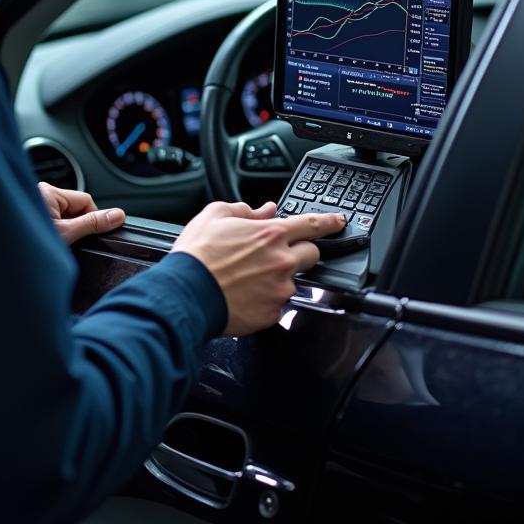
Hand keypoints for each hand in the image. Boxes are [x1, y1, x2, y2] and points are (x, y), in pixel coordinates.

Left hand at [38, 183, 125, 244]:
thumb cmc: (27, 244)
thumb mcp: (66, 234)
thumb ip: (93, 223)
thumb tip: (118, 215)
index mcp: (49, 192)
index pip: (85, 200)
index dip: (92, 219)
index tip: (90, 236)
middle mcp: (41, 195)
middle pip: (75, 209)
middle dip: (75, 227)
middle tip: (69, 242)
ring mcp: (34, 207)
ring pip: (63, 218)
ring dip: (64, 231)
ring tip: (56, 244)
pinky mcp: (30, 219)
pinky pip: (52, 223)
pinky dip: (54, 234)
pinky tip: (48, 244)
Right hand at [171, 201, 345, 335]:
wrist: (185, 294)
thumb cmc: (197, 256)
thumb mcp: (216, 215)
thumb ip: (245, 209)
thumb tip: (265, 209)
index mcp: (270, 234)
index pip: (311, 224)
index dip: (329, 222)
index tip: (339, 222)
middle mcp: (281, 262)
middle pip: (311, 255)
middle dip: (301, 252)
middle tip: (277, 255)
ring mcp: (279, 290)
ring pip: (292, 281)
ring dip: (278, 278)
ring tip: (248, 279)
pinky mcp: (272, 314)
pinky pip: (278, 304)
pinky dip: (265, 299)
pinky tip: (245, 295)